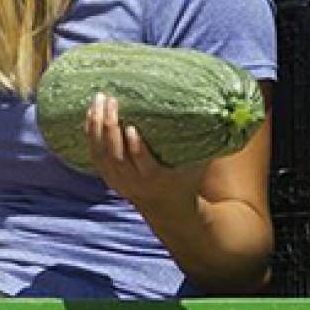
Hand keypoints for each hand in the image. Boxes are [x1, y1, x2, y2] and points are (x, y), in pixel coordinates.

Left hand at [83, 94, 205, 213]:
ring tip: (98, 101)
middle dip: (110, 127)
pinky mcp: (109, 177)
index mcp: (156, 178)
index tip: (131, 128)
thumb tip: (219, 115)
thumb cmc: (186, 180)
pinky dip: (90, 135)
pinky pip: (94, 155)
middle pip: (116, 156)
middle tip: (110, 100)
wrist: (168, 209)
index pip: (142, 163)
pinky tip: (90, 114)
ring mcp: (119, 180)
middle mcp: (134, 181)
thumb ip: (205, 145)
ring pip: (101, 154)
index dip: (135, 148)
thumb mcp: (198, 166)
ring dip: (97, 127)